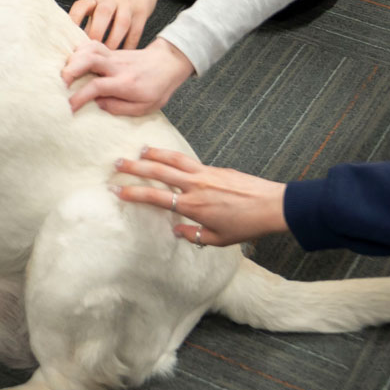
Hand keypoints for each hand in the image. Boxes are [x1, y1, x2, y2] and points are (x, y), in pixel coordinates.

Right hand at [63, 37, 195, 114]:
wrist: (169, 63)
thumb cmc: (158, 88)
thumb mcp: (144, 107)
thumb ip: (120, 108)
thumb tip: (97, 104)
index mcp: (125, 83)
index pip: (97, 86)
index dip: (80, 96)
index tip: (68, 107)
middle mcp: (117, 67)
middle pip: (90, 59)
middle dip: (71, 69)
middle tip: (60, 82)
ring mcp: (114, 56)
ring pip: (90, 49)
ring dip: (74, 58)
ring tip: (64, 72)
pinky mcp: (112, 51)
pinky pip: (92, 46)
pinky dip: (80, 50)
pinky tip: (73, 60)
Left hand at [68, 0, 162, 48]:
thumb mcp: (97, 5)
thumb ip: (89, 24)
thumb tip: (76, 48)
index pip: (81, 6)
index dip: (74, 20)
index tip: (69, 37)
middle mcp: (110, 0)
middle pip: (103, 13)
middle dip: (97, 33)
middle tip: (92, 51)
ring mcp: (127, 6)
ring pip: (122, 22)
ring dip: (114, 40)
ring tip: (109, 56)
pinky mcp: (141, 13)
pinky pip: (136, 31)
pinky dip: (130, 45)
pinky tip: (124, 55)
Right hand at [111, 146, 287, 246]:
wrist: (271, 205)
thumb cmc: (246, 226)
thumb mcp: (218, 239)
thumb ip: (193, 234)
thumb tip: (176, 229)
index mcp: (193, 206)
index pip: (155, 197)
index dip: (134, 192)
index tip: (118, 189)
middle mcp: (195, 186)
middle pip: (159, 171)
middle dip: (136, 167)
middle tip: (118, 163)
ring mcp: (205, 173)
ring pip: (174, 159)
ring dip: (154, 154)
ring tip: (140, 150)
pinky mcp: (215, 168)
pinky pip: (189, 160)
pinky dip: (174, 157)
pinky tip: (169, 157)